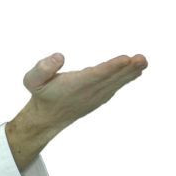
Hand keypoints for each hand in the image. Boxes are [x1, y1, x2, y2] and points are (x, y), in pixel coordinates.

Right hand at [19, 51, 147, 135]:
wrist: (47, 118)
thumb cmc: (41, 95)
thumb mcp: (32, 81)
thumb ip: (42, 68)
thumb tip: (59, 57)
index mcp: (74, 86)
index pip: (96, 75)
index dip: (111, 68)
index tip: (126, 60)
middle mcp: (88, 93)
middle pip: (110, 79)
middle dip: (127, 69)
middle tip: (142, 59)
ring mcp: (95, 97)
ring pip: (115, 83)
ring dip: (131, 73)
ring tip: (143, 62)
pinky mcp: (99, 98)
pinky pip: (115, 87)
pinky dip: (126, 79)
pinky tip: (136, 71)